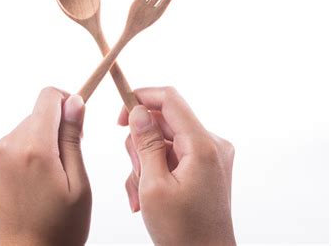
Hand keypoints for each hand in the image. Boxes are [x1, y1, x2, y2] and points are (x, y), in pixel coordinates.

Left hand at [0, 87, 90, 245]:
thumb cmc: (59, 226)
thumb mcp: (78, 182)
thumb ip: (73, 137)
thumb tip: (74, 101)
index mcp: (34, 149)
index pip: (48, 98)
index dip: (67, 102)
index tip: (76, 122)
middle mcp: (8, 145)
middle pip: (39, 114)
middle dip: (56, 128)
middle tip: (66, 161)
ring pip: (26, 127)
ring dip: (41, 141)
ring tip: (48, 175)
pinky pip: (13, 141)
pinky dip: (26, 150)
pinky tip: (32, 178)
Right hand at [118, 87, 235, 244]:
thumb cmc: (182, 232)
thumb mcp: (153, 185)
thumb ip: (146, 143)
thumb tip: (138, 111)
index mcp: (202, 146)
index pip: (170, 99)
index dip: (141, 98)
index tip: (119, 116)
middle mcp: (211, 144)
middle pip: (163, 122)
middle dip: (140, 145)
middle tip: (135, 173)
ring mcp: (209, 155)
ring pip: (163, 140)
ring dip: (144, 162)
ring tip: (140, 192)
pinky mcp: (204, 165)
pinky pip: (172, 155)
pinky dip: (155, 170)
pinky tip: (146, 195)